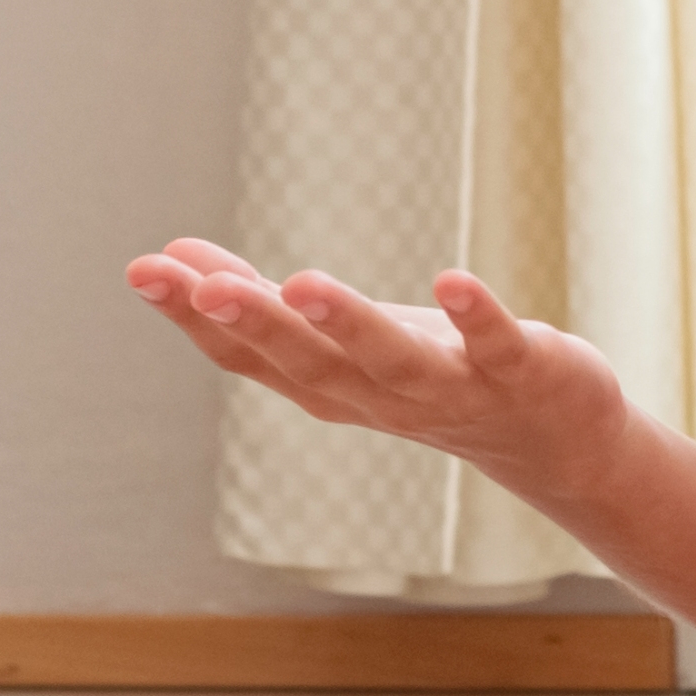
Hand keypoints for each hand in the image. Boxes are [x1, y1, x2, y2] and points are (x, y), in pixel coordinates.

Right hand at [121, 238, 633, 490]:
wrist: (551, 441)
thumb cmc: (431, 379)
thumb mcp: (340, 340)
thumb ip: (259, 304)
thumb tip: (171, 254)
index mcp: (331, 386)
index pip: (251, 358)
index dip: (196, 317)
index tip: (144, 270)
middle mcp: (379, 397)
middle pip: (310, 363)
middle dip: (257, 324)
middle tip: (204, 285)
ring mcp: (450, 389)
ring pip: (390, 361)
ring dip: (348, 324)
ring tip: (303, 282)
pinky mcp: (518, 371)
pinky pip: (493, 345)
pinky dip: (474, 317)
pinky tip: (452, 281)